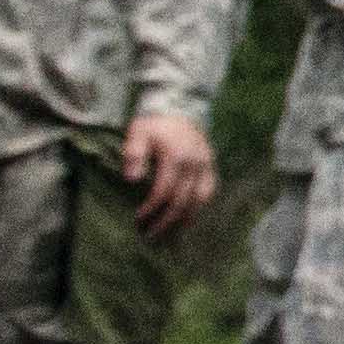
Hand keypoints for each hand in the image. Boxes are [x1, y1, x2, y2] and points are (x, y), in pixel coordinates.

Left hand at [117, 111, 219, 237]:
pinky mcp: (211, 166)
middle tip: (150, 235)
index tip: (138, 220)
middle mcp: (195, 164)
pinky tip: (188, 217)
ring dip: (186, 219)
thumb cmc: (155, 124)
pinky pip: (209, 191)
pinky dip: (199, 207)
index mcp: (176, 157)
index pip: (164, 191)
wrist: (180, 108)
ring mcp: (206, 166)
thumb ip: (134, 155)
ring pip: (200, 200)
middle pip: (182, 201)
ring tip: (172, 234)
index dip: (151, 208)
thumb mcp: (138, 133)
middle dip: (166, 221)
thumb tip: (132, 180)